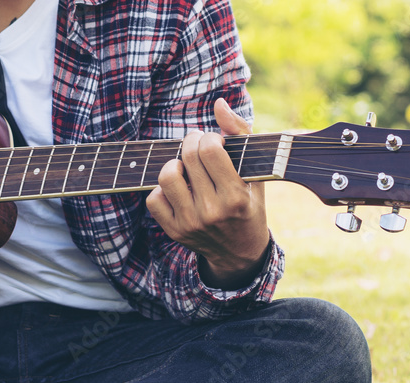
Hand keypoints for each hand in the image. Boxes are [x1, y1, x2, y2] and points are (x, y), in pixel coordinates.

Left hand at [146, 98, 268, 288]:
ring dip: (174, 163)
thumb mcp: (255, 172)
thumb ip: (241, 134)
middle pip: (187, 158)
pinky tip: (178, 188)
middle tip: (197, 146)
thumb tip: (219, 103)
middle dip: (191, 142)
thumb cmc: (249, 204)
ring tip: (185, 166)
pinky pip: (153, 199)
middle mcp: (211, 211)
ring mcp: (190, 223)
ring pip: (166, 176)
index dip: (208, 137)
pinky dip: (162, 188)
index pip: (209, 150)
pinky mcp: (173, 231)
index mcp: (235, 196)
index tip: (214, 142)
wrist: (239, 252)